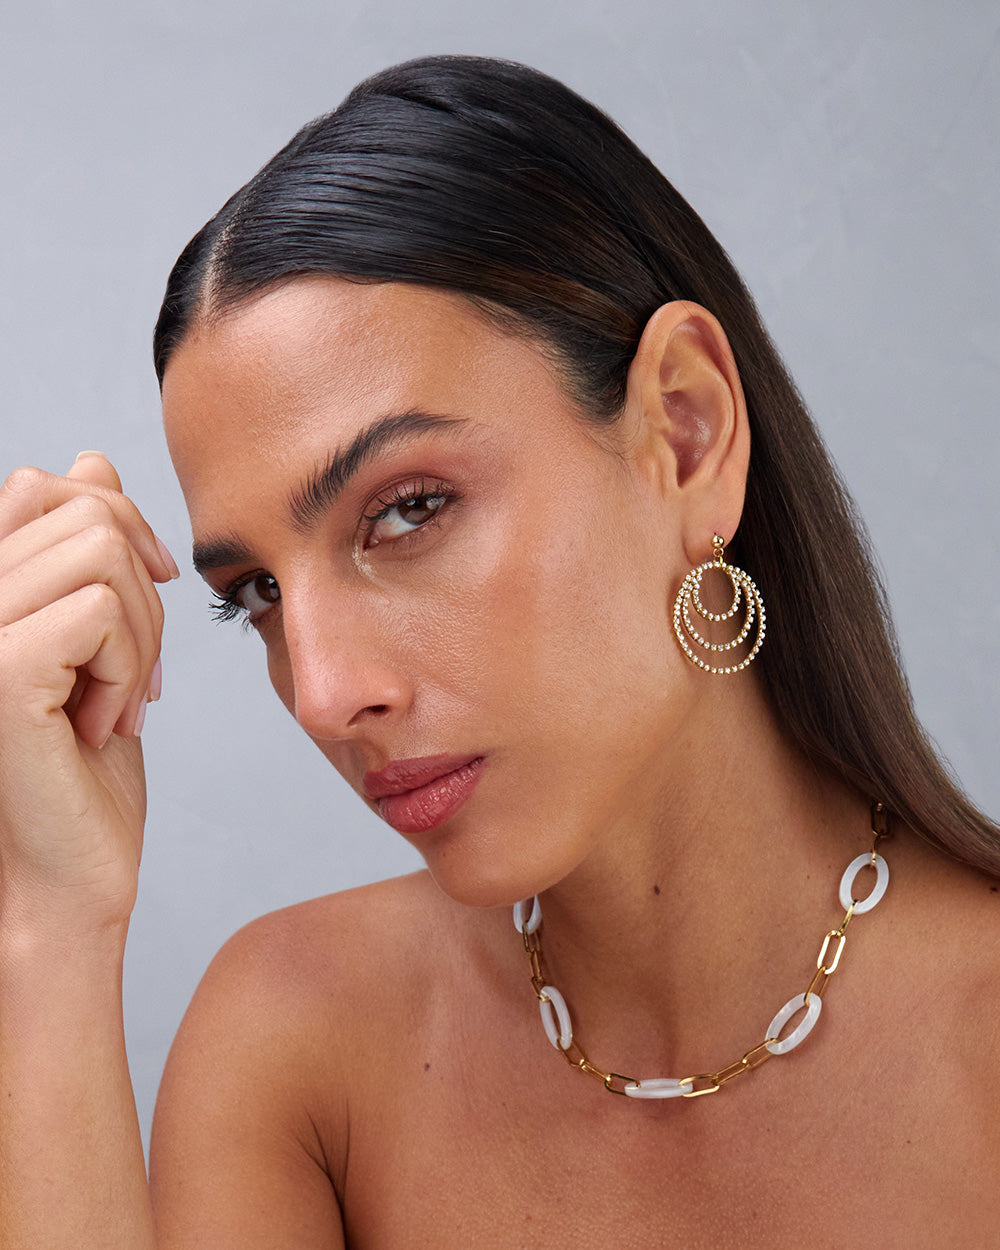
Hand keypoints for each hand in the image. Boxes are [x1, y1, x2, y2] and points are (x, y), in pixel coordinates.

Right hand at [0, 452, 176, 936]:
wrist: (72, 875)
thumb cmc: (85, 769)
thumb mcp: (103, 643)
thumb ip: (89, 553)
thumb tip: (90, 458)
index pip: (49, 483)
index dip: (122, 527)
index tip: (144, 603)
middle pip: (88, 511)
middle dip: (142, 598)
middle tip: (131, 679)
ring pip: (100, 555)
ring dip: (138, 639)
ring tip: (113, 705)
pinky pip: (99, 612)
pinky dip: (128, 670)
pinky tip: (102, 728)